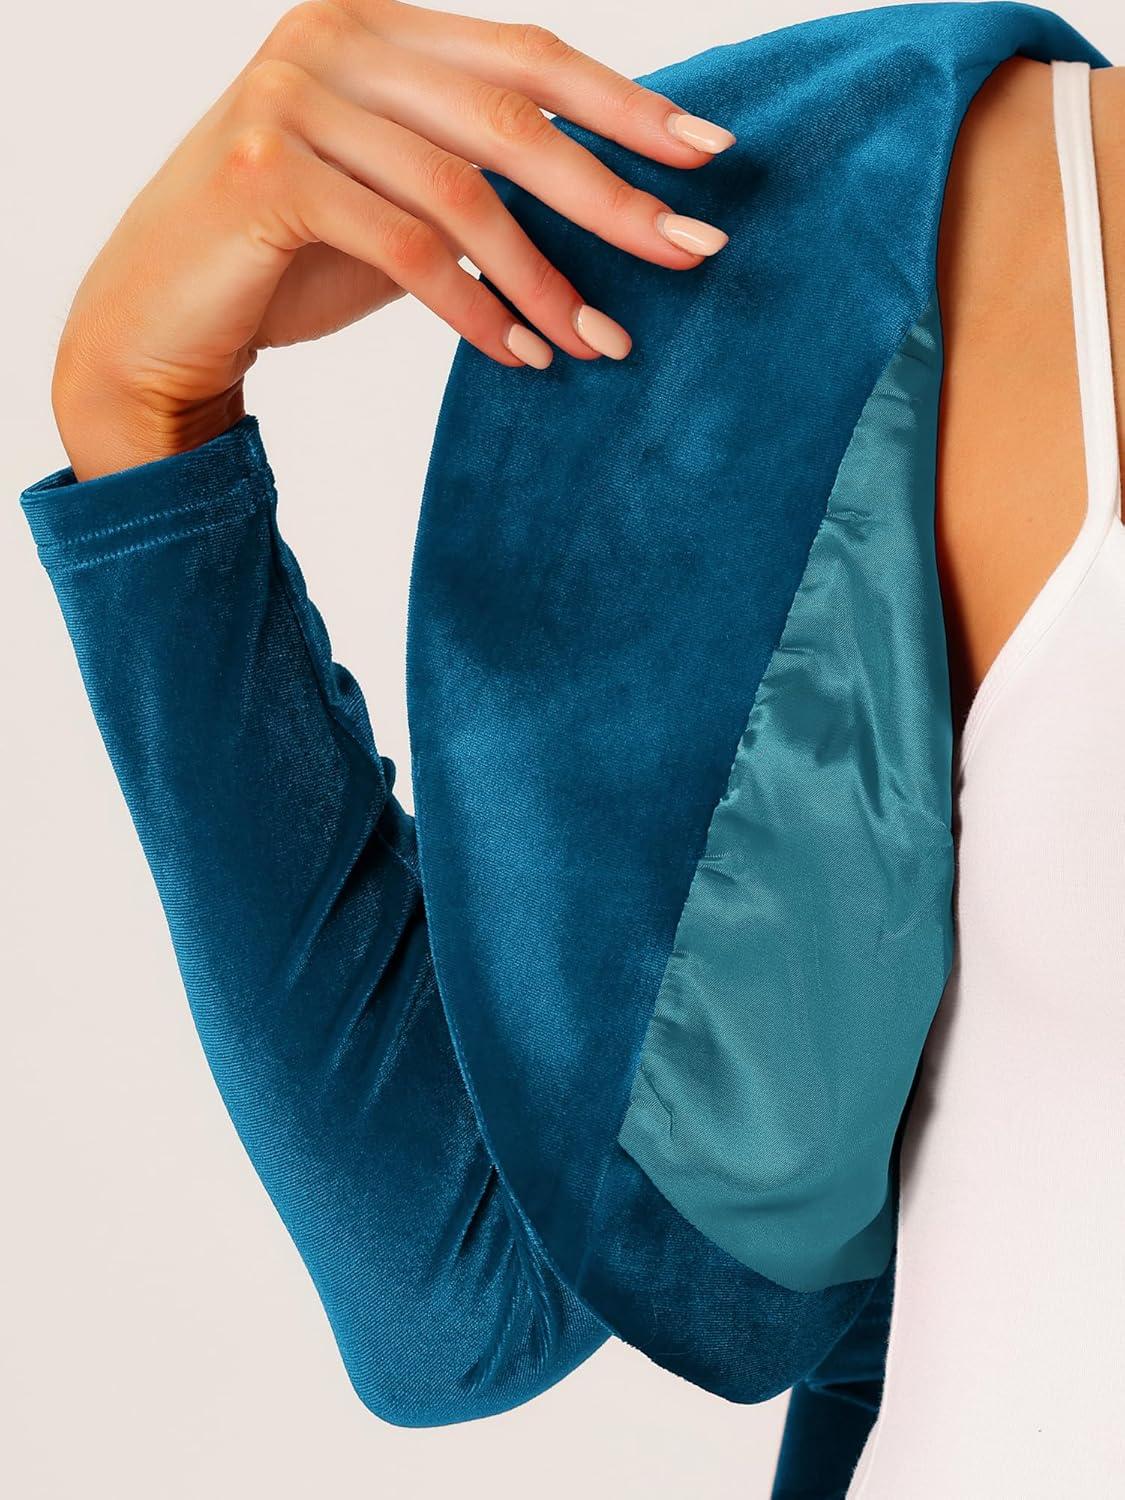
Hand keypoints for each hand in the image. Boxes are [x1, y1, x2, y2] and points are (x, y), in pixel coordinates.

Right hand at [52, 1, 734, 479]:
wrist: (156, 320)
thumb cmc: (287, 258)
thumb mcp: (395, 200)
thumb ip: (476, 173)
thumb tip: (618, 201)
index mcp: (373, 25)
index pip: (527, 54)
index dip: (625, 103)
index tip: (711, 152)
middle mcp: (330, 39)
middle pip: (511, 117)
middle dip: (613, 192)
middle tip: (696, 251)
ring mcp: (292, 100)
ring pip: (463, 193)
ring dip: (548, 278)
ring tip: (607, 341)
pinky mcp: (265, 175)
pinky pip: (407, 250)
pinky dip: (476, 310)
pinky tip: (522, 358)